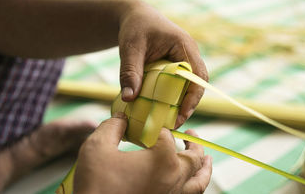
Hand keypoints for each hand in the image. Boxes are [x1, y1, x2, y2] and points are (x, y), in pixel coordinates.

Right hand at [74, 114, 212, 193]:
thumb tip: (122, 118)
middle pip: (192, 156)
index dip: (157, 127)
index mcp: (163, 159)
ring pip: (199, 180)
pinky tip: (193, 182)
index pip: (167, 135)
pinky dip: (197, 185)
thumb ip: (112, 127)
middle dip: (192, 142)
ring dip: (204, 166)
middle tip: (190, 133)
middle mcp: (175, 178)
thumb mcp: (97, 148)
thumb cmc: (96, 185)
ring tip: (208, 158)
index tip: (147, 124)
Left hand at [118, 0, 207, 127]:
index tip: (180, 116)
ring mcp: (185, 59)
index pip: (198, 76)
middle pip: (197, 84)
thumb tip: (129, 99)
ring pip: (190, 85)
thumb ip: (130, 71)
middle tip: (173, 124)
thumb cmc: (134, 28)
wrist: (135, 17)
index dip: (193, 98)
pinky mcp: (178, 65)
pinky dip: (174, 96)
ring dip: (182, 102)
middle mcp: (190, 53)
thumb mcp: (130, 48)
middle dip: (188, 105)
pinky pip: (181, 83)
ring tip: (168, 121)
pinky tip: (162, 108)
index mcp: (185, 46)